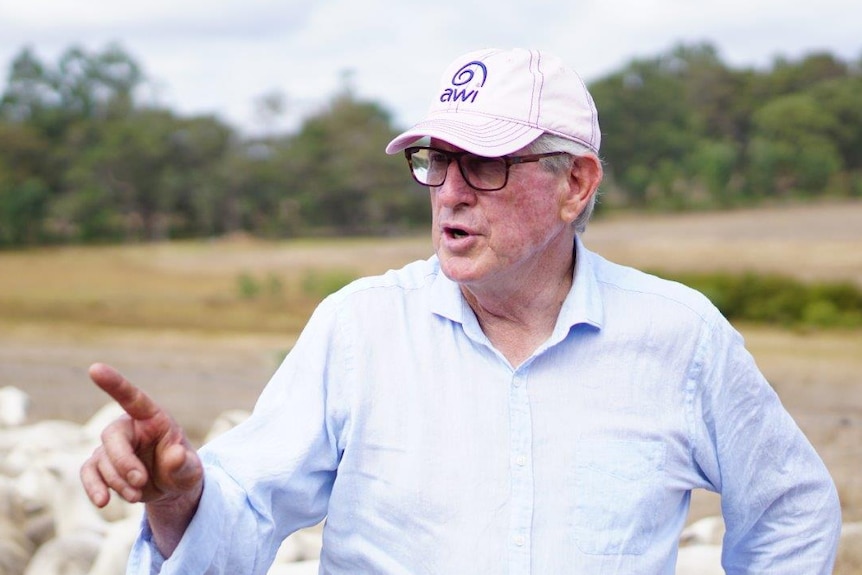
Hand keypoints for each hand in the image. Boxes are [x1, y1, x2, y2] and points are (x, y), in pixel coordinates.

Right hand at [80, 363, 202, 510]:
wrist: (171, 488)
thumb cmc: (183, 470)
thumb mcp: (191, 470)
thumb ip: (185, 464)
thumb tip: (177, 455)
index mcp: (153, 418)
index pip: (132, 397)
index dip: (114, 383)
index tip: (95, 368)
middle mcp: (129, 427)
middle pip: (112, 437)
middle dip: (123, 463)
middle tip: (140, 483)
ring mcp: (112, 446)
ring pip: (102, 460)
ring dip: (116, 481)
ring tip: (136, 496)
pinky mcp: (101, 465)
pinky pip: (89, 472)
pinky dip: (94, 487)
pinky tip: (103, 502)